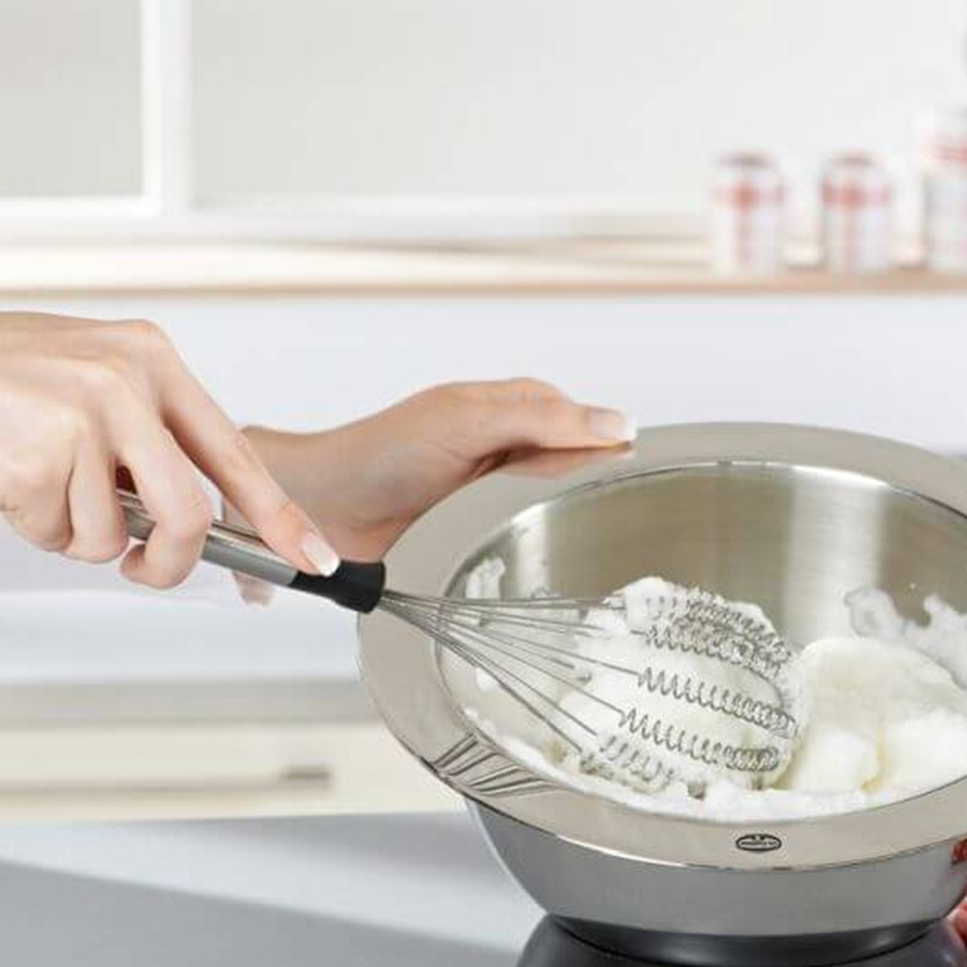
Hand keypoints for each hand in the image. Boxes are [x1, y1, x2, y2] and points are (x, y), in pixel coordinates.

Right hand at [0, 312, 339, 587]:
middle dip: (170, 561)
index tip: (314, 555)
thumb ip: (147, 437)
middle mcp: (126, 384)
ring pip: (113, 535)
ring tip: (44, 487)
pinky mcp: (37, 458)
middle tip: (147, 567)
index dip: (281, 516)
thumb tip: (191, 516)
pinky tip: (11, 482)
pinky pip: (58, 535)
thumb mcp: (91, 378)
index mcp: (152, 361)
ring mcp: (82, 419)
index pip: (236, 454)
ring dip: (78, 535)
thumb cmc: (0, 376)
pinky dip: (36, 529)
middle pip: (188, 514)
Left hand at [240, 379, 632, 579]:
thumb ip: (541, 421)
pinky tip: (546, 558)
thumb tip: (616, 423)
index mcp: (504, 409)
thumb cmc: (380, 453)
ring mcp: (486, 493)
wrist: (321, 507)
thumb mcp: (469, 423)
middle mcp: (500, 448)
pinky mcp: (472, 531)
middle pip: (569, 464)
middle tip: (624, 507)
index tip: (644, 463)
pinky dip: (535, 546)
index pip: (577, 419)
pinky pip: (520, 536)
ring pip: (548, 504)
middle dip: (593, 482)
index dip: (608, 438)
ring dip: (564, 518)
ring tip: (590, 536)